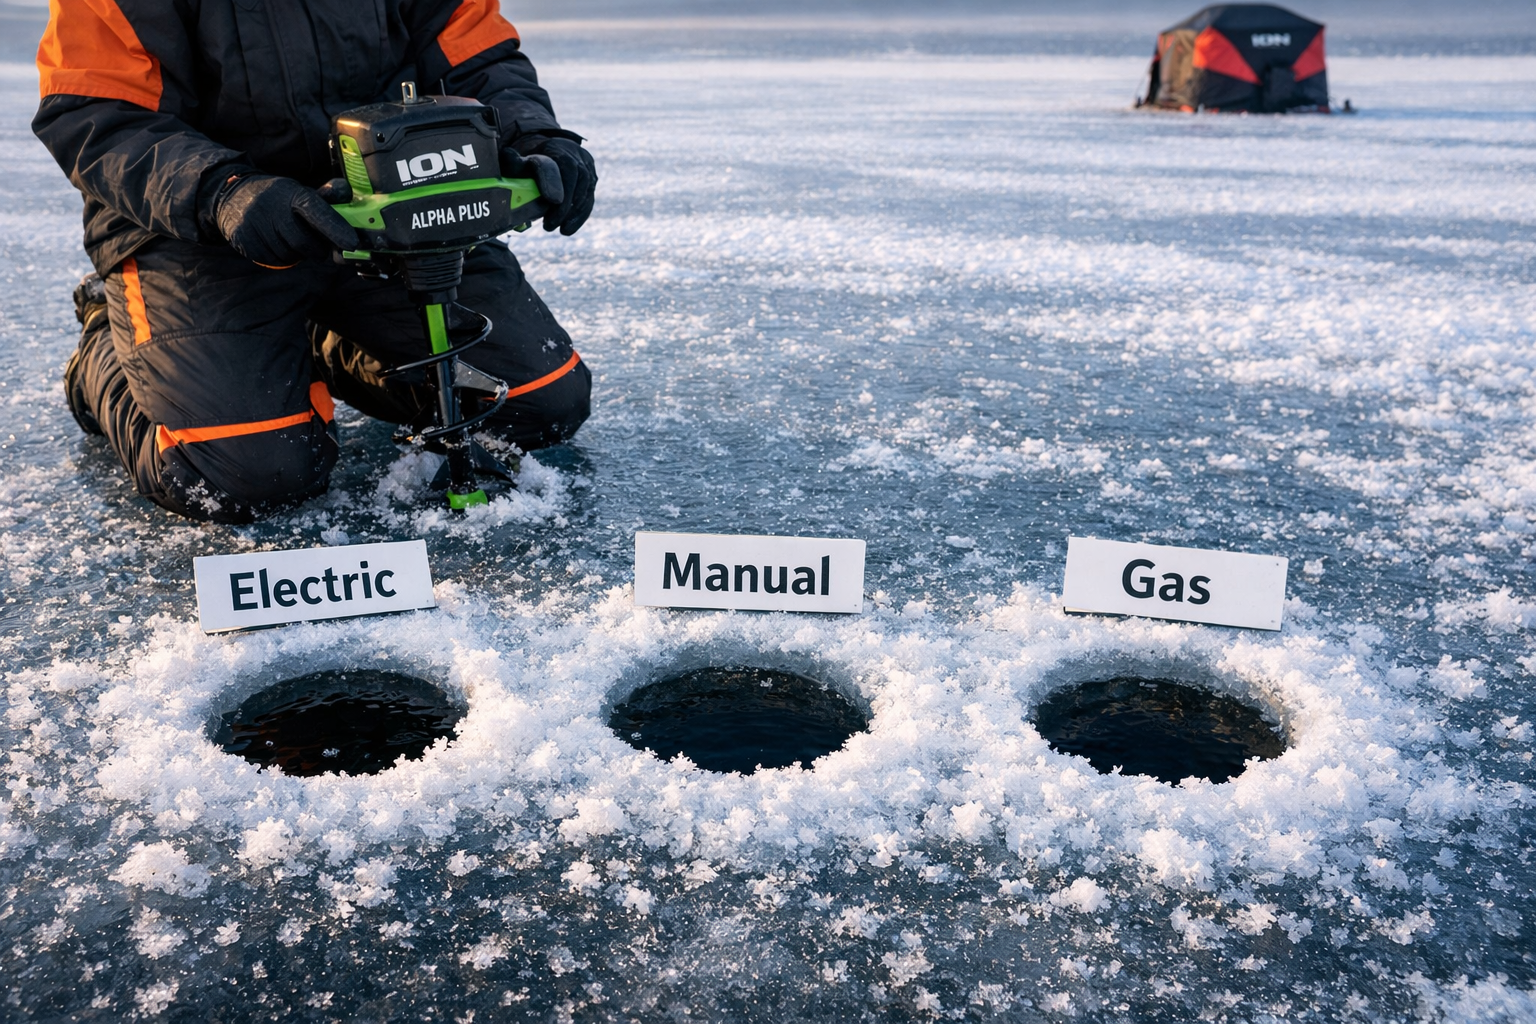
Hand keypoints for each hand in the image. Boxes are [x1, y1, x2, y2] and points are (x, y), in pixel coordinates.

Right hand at [213, 174, 359, 266]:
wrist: (229, 195)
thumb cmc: (276, 197)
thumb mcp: (298, 192)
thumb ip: (325, 198)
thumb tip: (346, 192)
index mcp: (291, 193)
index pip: (316, 210)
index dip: (336, 228)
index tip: (352, 244)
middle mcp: (272, 207)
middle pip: (305, 242)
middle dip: (316, 249)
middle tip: (316, 245)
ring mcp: (255, 224)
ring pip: (290, 255)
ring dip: (298, 254)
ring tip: (290, 239)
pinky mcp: (244, 240)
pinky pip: (274, 261)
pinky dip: (282, 258)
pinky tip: (276, 244)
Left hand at [501, 136, 595, 235]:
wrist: (548, 153)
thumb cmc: (529, 162)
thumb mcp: (517, 162)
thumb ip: (513, 163)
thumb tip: (509, 158)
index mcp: (550, 147)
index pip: (552, 162)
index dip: (551, 180)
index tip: (552, 200)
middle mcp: (571, 151)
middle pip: (573, 176)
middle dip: (564, 205)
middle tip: (550, 225)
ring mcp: (584, 163)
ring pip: (585, 188)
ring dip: (573, 213)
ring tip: (560, 230)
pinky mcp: (591, 177)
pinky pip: (589, 198)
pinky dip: (580, 216)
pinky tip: (568, 228)